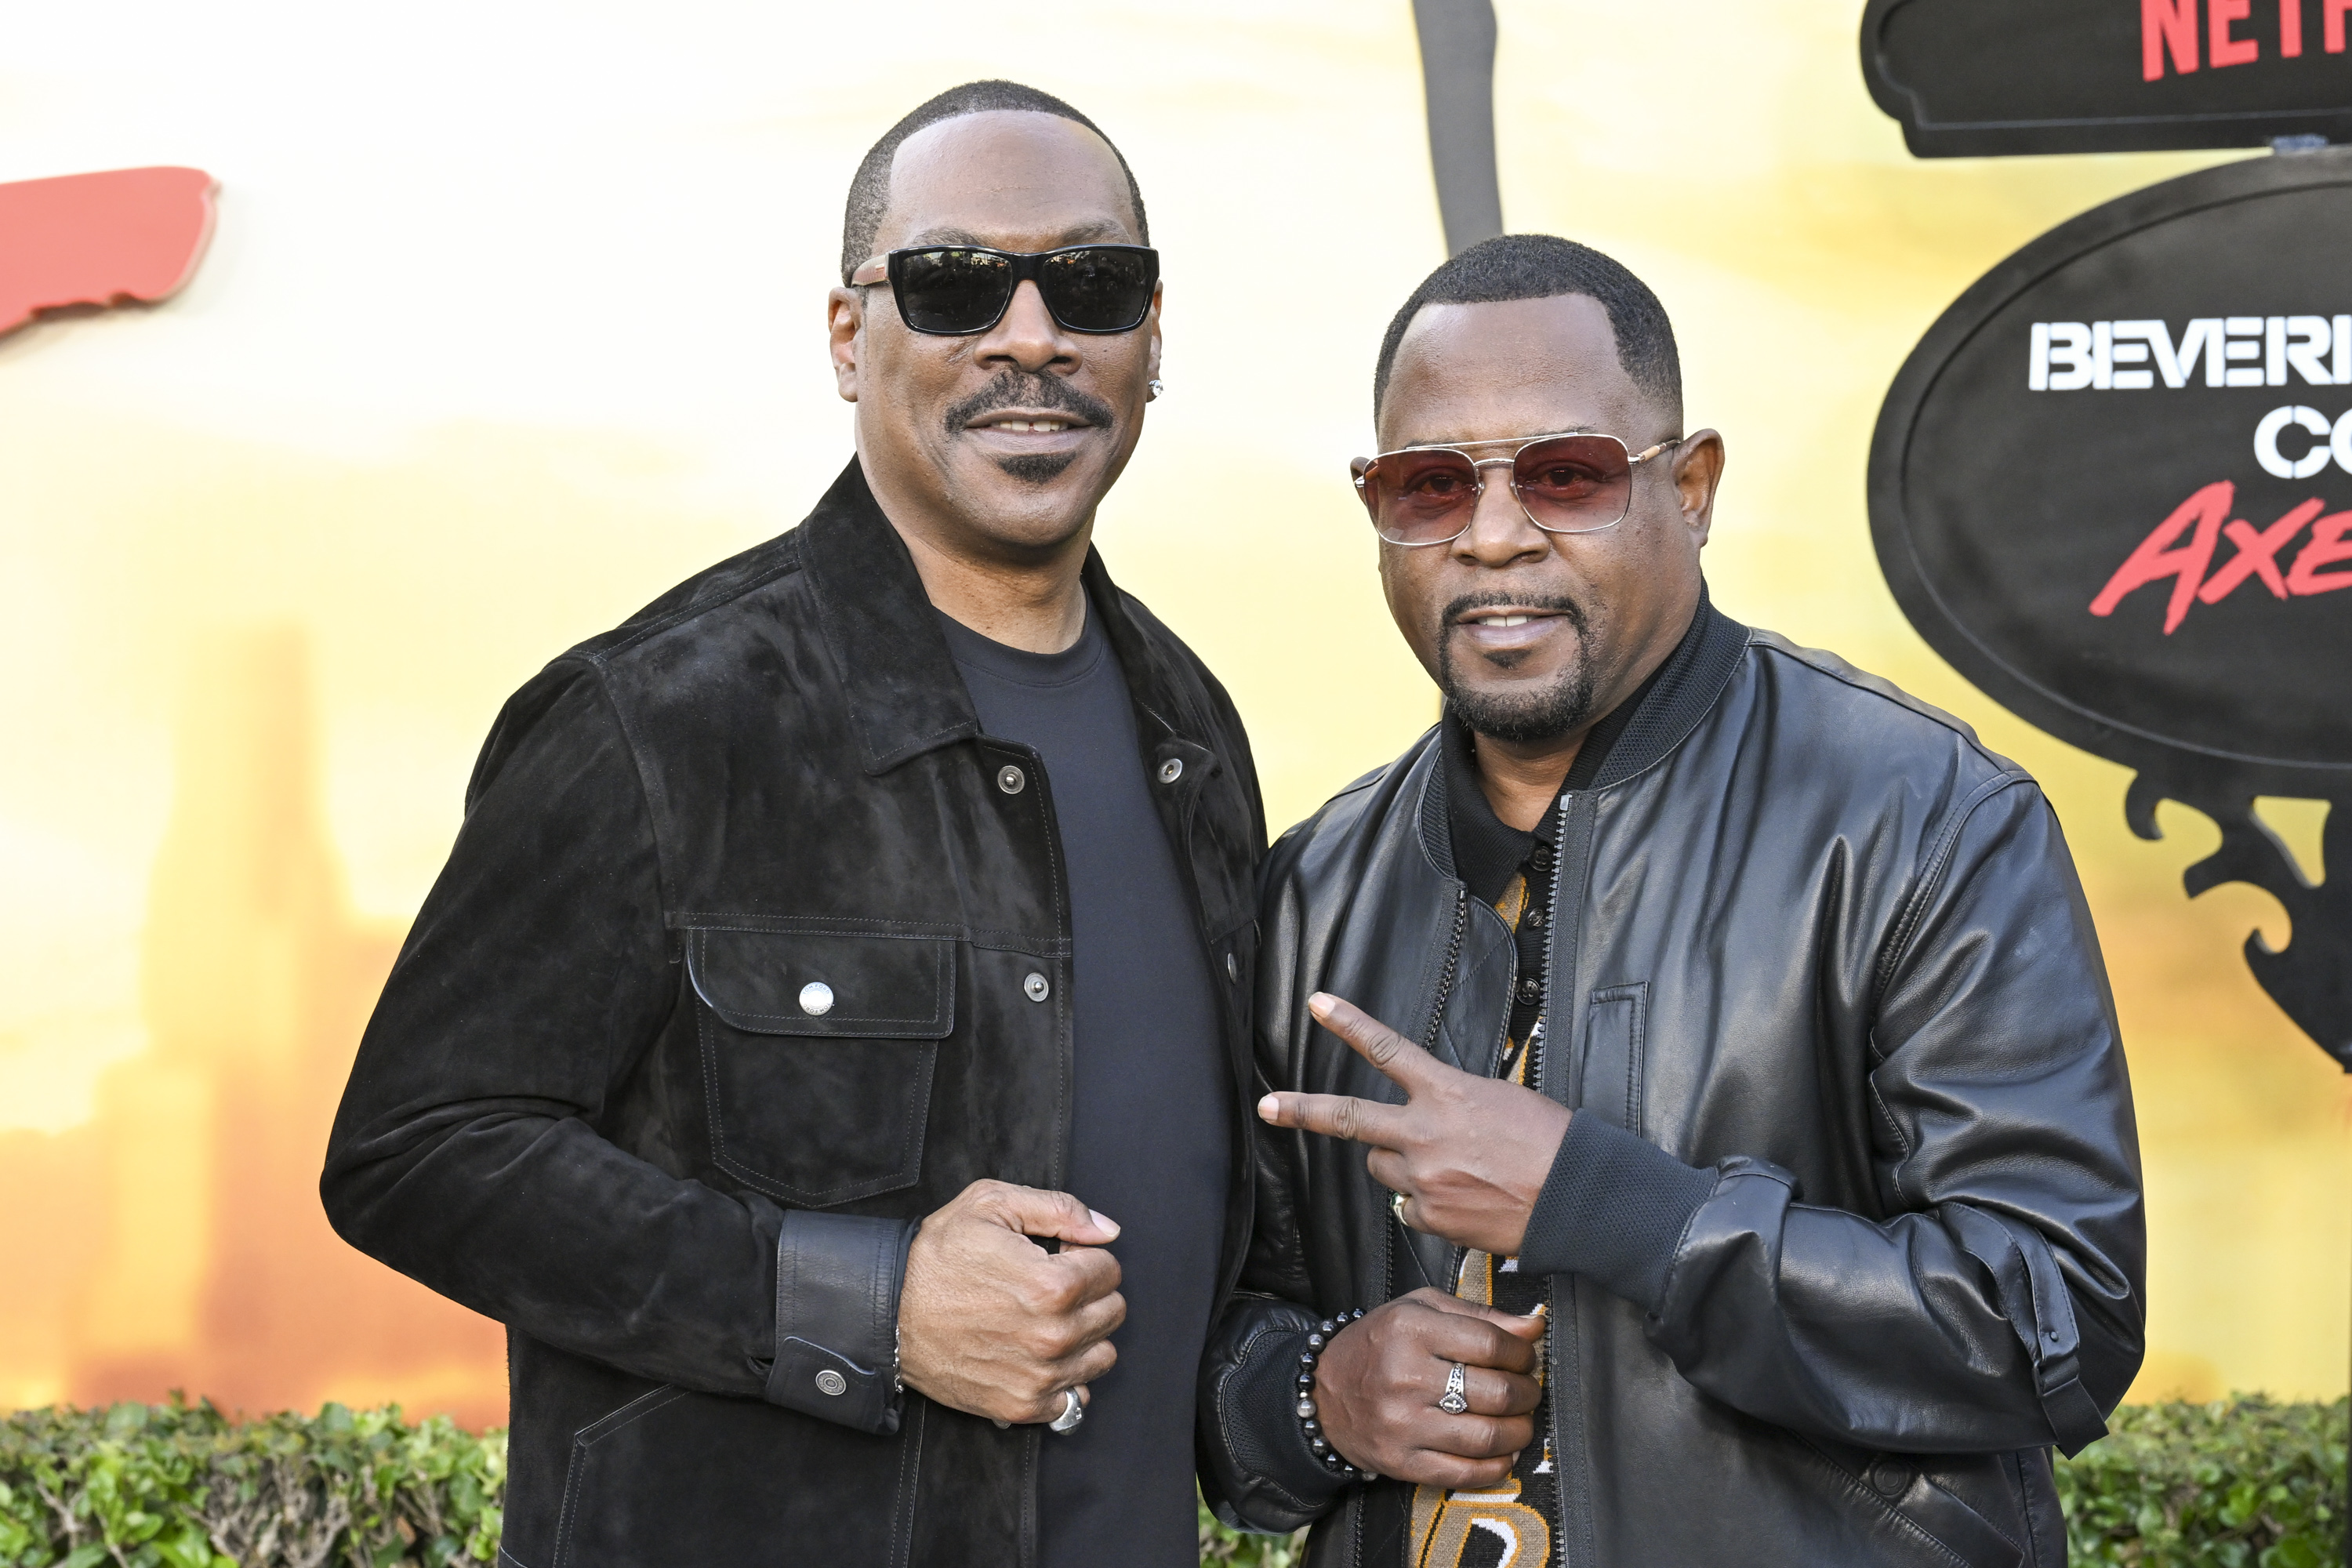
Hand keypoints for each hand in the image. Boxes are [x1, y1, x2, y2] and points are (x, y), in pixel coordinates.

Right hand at [897, 1179, 1124, 1423]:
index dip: (1084, 1257)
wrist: (887, 1313)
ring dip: (1084, 1336)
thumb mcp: (991, 1205)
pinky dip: (1065, 1378)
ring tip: (1045, 1321)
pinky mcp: (1022, 1406)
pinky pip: (1075, 1397)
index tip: (1058, 1258)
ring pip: (1102, 1356)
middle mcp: (1053, 1336)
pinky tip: (1037, 1355)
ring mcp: (1039, 1376)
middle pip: (1112, 1313)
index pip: (1110, 1270)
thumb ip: (1059, 1209)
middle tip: (1050, 1288)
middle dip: (1089, 1295)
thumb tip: (1106, 1230)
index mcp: (1052, 1285)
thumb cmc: (935, 1258)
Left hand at [1258, 992, 1570, 1256]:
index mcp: (1446, 1091)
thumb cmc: (1550, 1142)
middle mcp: (1425, 1132)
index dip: (1347, 1023)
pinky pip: (1411, 1209)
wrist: (1578, 1196)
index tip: (1317, 1003)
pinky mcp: (1432, 1217)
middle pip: (1350, 1118)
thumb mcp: (1500, 1099)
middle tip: (1267, 1106)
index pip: (1386, 1048)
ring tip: (1448, 1168)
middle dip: (1302, 1110)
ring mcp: (1424, 1178)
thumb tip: (1426, 1127)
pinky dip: (1428, 1205)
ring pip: (1383, 1169)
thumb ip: (1451, 1105)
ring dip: (1400, 1166)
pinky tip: (1464, 1201)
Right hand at [1314, 1289, 1545, 1485]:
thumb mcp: (1420, 1309)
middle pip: (1495, 1392)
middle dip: (1527, 1394)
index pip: (1491, 1344)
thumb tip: (1534, 1327)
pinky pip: (1464, 1474)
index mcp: (1410, 1329)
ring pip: (1486, 1437)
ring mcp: (1401, 1424)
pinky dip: (1496, 1467)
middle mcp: (1404, 1376)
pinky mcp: (1400, 1462)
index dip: (1522, 1354)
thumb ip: (1479, 1315)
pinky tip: (1502, 1452)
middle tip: (1527, 1391)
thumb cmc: (1381, 1344)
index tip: (1525, 1358)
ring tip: (1520, 1421)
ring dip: (1519, 1431)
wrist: (1324, 1391)